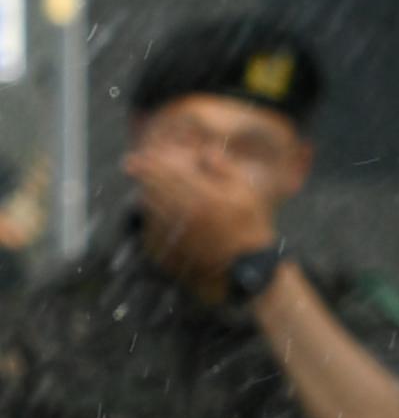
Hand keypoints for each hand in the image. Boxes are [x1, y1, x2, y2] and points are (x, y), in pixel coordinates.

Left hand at [122, 137, 277, 276]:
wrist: (246, 266)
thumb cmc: (249, 226)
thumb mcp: (247, 192)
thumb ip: (226, 169)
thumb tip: (205, 151)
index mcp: (206, 197)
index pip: (170, 173)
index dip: (152, 161)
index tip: (141, 153)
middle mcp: (187, 213)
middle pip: (155, 187)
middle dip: (141, 173)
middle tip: (129, 163)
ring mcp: (177, 230)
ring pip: (150, 204)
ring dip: (141, 190)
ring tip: (139, 181)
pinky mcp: (172, 245)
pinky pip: (152, 223)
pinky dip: (146, 209)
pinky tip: (146, 203)